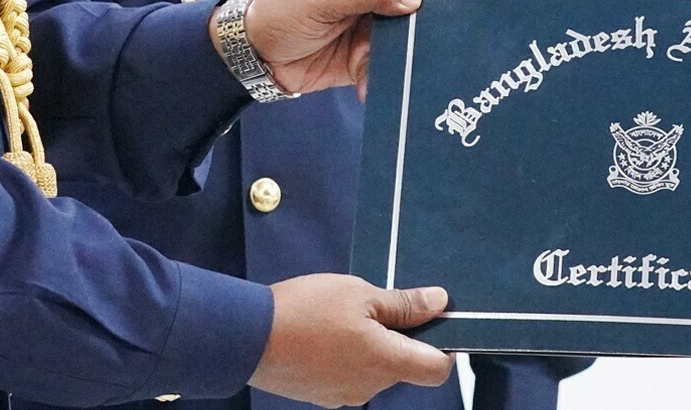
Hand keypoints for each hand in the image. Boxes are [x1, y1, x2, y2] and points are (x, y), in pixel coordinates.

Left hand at [238, 0, 420, 95]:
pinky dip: (382, 80)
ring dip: (403, 59)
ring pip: (403, 44)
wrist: (253, 55)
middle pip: (414, 12)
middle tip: (438, 46)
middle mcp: (376, 0)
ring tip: (410, 74)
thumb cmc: (285, 12)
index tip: (457, 2)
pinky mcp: (363, 62)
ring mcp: (371, 33)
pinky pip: (384, 70)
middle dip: (423, 29)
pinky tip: (374, 88)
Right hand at [250, 274, 452, 406]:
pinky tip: (323, 333)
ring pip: (373, 371)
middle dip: (398, 338)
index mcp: (386, 362)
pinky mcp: (320, 396)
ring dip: (369, 346)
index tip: (432, 322)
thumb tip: (440, 303)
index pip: (437, 370)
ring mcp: (343, 396)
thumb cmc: (306, 310)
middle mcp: (369, 388)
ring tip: (342, 317)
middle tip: (375, 305)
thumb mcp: (360, 294)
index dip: (443, 347)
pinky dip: (345, 356)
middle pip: (403, 367)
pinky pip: (347, 376)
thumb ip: (403, 304)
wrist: (247, 337)